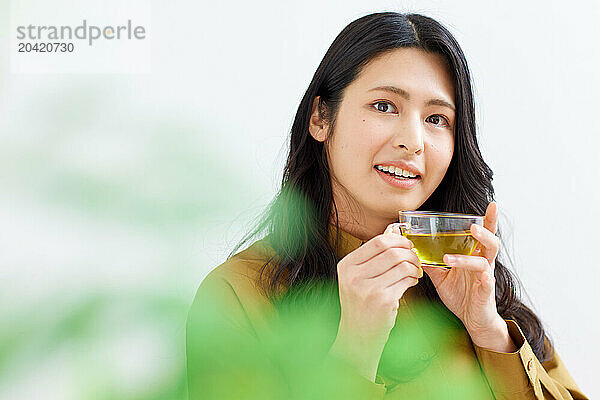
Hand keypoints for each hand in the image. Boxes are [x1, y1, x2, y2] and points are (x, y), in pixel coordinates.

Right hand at [330, 222, 422, 380]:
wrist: (357, 336)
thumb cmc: (361, 304)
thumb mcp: (361, 277)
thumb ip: (376, 254)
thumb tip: (393, 228)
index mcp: (346, 266)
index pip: (378, 242)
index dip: (398, 240)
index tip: (407, 245)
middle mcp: (354, 276)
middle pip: (391, 251)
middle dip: (409, 252)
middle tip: (415, 258)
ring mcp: (368, 289)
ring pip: (401, 264)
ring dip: (414, 266)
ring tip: (415, 271)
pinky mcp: (383, 301)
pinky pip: (406, 280)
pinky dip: (414, 278)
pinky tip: (412, 281)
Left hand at [421, 202, 513, 349]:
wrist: (472, 320)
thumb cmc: (461, 296)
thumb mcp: (442, 277)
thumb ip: (431, 263)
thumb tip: (412, 251)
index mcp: (474, 257)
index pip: (483, 235)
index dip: (489, 220)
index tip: (492, 204)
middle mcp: (483, 263)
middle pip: (492, 242)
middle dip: (486, 230)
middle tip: (472, 225)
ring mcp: (486, 277)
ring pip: (485, 260)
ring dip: (466, 258)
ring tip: (449, 257)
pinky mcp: (485, 291)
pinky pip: (486, 281)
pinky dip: (480, 277)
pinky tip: (474, 274)